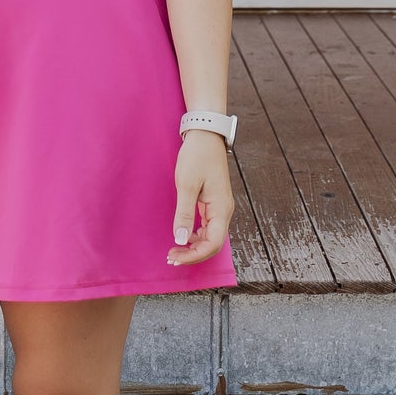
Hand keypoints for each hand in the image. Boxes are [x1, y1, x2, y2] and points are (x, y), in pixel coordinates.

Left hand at [167, 131, 234, 266]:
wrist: (205, 136)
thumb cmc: (197, 157)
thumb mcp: (187, 185)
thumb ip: (184, 214)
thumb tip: (180, 239)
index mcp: (221, 209)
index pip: (213, 244)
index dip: (194, 255)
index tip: (175, 257)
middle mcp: (224, 211)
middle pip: (212, 244)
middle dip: (193, 254)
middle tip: (171, 257)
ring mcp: (219, 208)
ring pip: (210, 237)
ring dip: (194, 247)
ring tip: (174, 250)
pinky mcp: (213, 203)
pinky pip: (207, 227)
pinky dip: (195, 236)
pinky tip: (183, 236)